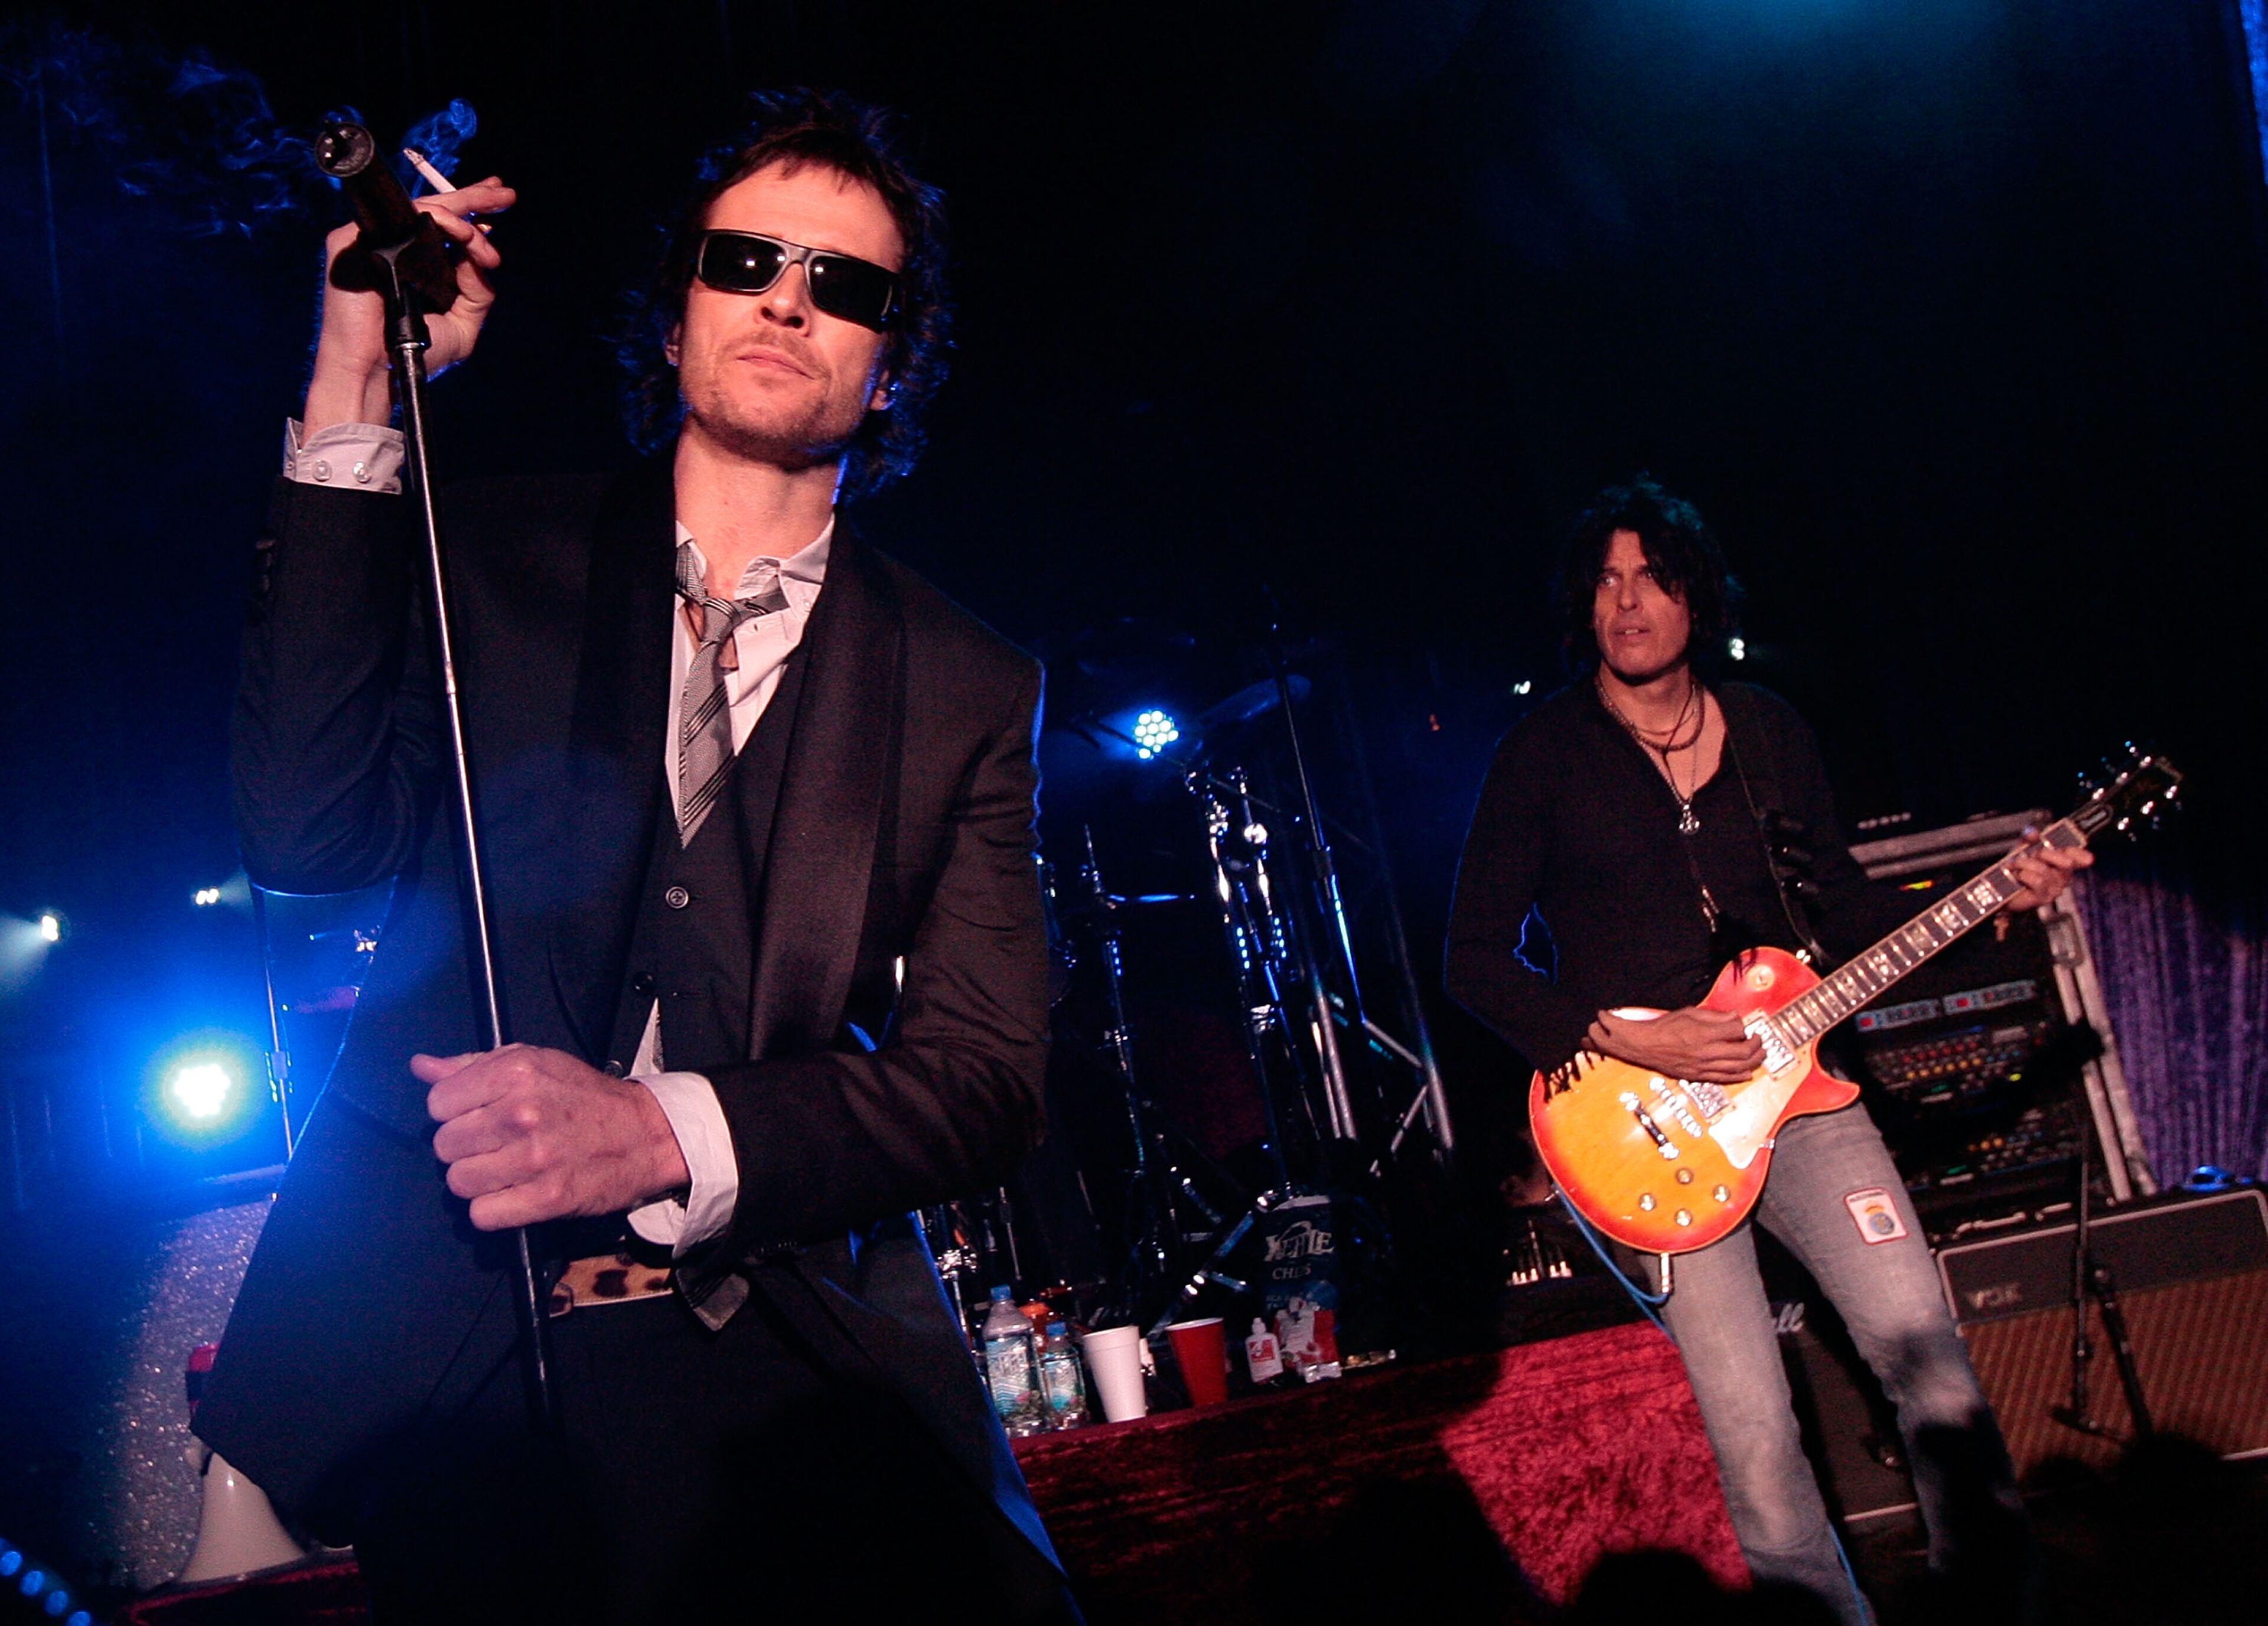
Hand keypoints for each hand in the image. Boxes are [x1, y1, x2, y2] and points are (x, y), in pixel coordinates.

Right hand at [303, 176, 517, 432]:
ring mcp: (372, 241)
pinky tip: (462, 231)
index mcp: (416, 262)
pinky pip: (401, 219)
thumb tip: (482, 258)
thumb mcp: (463, 324)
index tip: (500, 210)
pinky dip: (436, 221)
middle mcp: (394, 247)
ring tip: (490, 219)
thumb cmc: (415, 352)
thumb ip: (478, 291)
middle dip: (474, 197)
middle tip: (504, 191)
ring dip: (463, 213)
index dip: (473, 214)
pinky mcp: (352, 241)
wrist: (376, 370)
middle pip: (435, 210)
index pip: (444, 228)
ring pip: (422, 210)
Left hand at [418, 1044, 689, 1230]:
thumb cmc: (587, 1098)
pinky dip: (493, 1210)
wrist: (645, 1134)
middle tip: (495, 1144)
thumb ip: (474, 1065)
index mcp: (516, 1071)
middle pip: (445, 1145)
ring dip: (477, 1181)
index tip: (477, 1116)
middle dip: (465, 1147)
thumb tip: (422, 1067)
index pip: (438, 1102)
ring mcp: (533, 1157)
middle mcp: (521, 1112)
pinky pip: (482, 1215)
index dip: (453, 1112)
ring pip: (458, 1182)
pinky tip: (514, 1193)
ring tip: (505, 1169)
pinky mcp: (546, 1197)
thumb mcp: (536, 1062)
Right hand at [1586, 1005, 1764, 1083]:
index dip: (1744, 1027)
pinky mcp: (1699, 1076)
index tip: (1744, 1025)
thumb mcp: (1689, 1012)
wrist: (1644, 1045)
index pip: (1738, 1030)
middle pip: (1744, 1052)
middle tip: (1760, 1040)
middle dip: (1757, 1045)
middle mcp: (1707, 1052)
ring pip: (1738, 1067)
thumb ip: (1714, 1016)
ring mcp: (1704, 1066)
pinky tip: (1747, 1072)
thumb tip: (1734, 1018)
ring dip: (1753, 1061)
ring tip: (1759, 1055)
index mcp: (1705, 1033)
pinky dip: (1739, 1076)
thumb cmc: (1663, 1027)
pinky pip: (1725, 1079)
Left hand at [2003, 831, 2091, 912]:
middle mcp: (2062, 876)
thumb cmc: (2017, 869)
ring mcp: (2055, 888)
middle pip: (2067, 862)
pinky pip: (2036, 880)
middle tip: (2032, 854)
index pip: (2077, 856)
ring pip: (2045, 870)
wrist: (2002, 887)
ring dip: (2025, 864)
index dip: (2080, 854)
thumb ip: (2029, 837)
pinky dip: (2022, 874)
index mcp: (2061, 861)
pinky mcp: (2044, 897)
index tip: (2086, 857)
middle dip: (2045, 854)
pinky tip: (2018, 876)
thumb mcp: (2023, 848)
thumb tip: (2034, 833)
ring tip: (2016, 866)